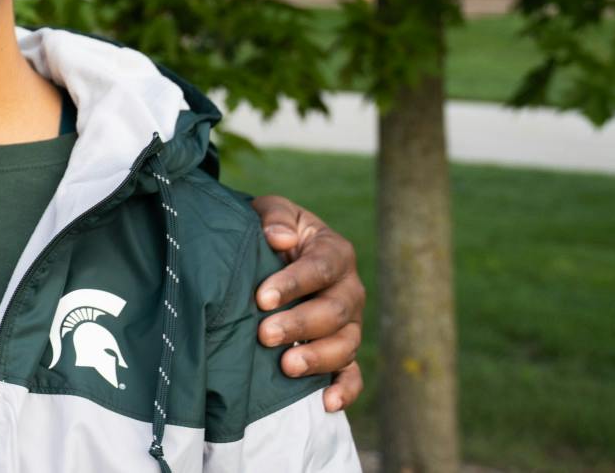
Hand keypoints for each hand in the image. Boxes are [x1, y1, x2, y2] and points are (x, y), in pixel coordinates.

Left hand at [250, 193, 364, 412]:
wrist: (275, 251)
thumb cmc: (272, 230)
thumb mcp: (271, 212)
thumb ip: (275, 218)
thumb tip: (280, 238)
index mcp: (334, 252)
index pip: (321, 268)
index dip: (293, 284)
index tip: (262, 297)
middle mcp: (349, 290)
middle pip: (335, 311)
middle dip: (300, 324)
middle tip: (265, 334)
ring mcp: (350, 323)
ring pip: (345, 345)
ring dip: (318, 358)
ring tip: (286, 367)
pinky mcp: (343, 350)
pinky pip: (352, 374)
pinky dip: (345, 390)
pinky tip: (326, 403)